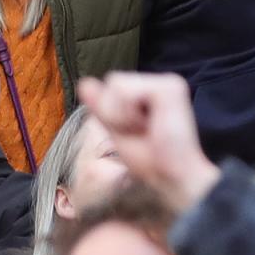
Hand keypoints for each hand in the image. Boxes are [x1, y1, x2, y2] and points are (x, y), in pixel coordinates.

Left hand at [75, 73, 219, 210]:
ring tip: (146, 128)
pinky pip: (127, 90)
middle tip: (141, 130)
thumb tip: (84, 82)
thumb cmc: (149, 159)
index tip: (135, 130)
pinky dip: (129, 112)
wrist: (170, 174)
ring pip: (117, 83)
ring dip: (122, 114)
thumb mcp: (116, 130)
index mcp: (150, 91)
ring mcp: (166, 82)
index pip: (113, 83)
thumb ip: (102, 107)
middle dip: (115, 112)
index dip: (112, 111)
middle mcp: (159, 82)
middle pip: (113, 80)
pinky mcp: (170, 86)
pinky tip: (150, 124)